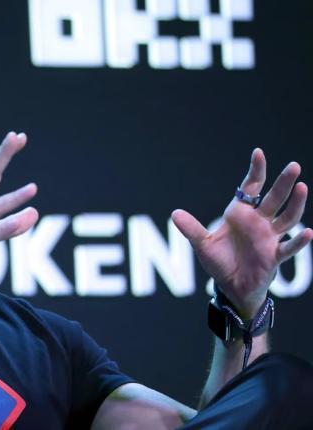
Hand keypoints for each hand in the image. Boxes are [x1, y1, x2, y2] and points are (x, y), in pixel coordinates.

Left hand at [172, 149, 312, 317]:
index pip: (251, 188)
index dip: (256, 171)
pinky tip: (309, 232)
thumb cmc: (219, 262)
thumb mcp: (202, 245)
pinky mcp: (274, 256)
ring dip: (295, 204)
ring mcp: (269, 238)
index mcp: (240, 214)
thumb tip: (174, 213)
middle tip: (294, 166)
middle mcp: (258, 222)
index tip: (258, 153)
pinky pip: (288, 247)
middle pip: (274, 198)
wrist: (231, 286)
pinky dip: (298, 241)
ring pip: (287, 218)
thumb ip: (191, 229)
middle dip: (283, 183)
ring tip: (302, 188)